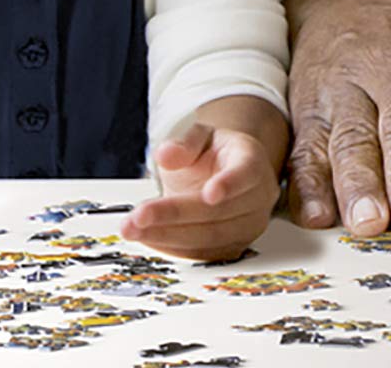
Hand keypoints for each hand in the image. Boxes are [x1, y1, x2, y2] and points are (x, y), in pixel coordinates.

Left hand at [122, 112, 281, 261]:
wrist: (224, 175)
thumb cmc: (214, 155)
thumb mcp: (200, 137)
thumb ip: (184, 144)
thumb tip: (165, 155)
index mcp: (251, 162)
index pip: (246, 174)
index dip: (229, 184)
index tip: (209, 194)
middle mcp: (257, 197)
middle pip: (219, 212)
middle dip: (175, 215)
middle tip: (139, 215)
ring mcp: (248, 226)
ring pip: (210, 238)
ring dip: (168, 236)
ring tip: (133, 229)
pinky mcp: (233, 247)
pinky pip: (203, 253)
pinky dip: (172, 247)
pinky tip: (147, 237)